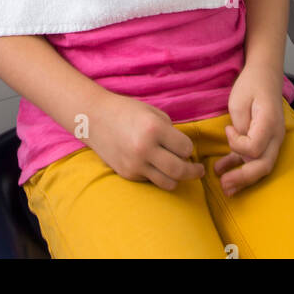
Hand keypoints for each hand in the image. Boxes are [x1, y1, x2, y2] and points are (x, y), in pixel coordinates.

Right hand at [85, 90, 204, 189]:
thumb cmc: (126, 111)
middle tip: (198, 170)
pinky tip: (156, 166)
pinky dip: (158, 176)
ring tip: (180, 172)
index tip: (185, 146)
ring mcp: (135, 164)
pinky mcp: (127, 174)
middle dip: (193, 172)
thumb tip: (185, 151)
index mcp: (153, 128)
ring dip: (177, 178)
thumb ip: (170, 130)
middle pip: (180, 170)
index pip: (185, 148)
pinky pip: (151, 181)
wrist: (94, 118)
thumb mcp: (152, 112)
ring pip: (168, 183)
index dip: (188, 147)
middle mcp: (144, 148)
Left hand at [213, 63, 285, 195]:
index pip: (254, 148)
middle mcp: (276, 135)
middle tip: (224, 185)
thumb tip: (239, 148)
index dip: (237, 144)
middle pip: (263, 165)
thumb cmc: (251, 84)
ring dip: (243, 178)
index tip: (227, 129)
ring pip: (262, 166)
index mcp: (269, 122)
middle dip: (243, 178)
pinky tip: (225, 171)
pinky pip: (256, 158)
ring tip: (225, 188)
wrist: (265, 74)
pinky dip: (242, 166)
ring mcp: (274, 139)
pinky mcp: (266, 140)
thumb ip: (240, 126)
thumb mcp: (239, 101)